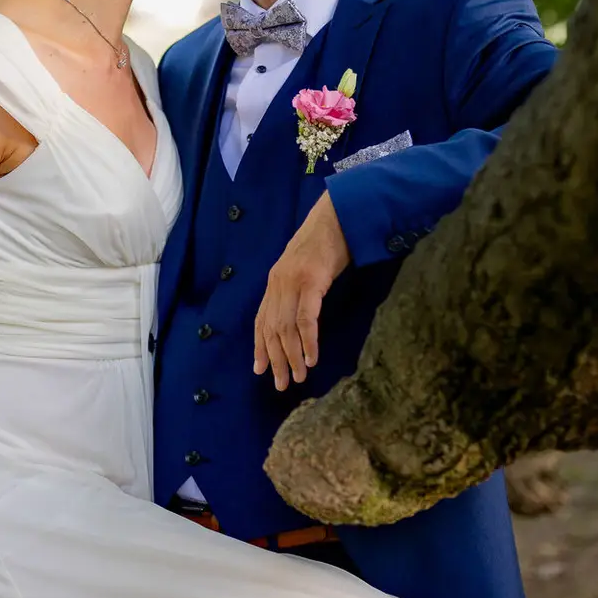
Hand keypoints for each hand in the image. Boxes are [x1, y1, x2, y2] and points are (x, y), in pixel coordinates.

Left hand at [254, 192, 351, 390]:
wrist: (338, 214)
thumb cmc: (327, 241)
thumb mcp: (306, 267)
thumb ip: (297, 288)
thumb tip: (296, 314)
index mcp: (275, 280)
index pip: (261, 320)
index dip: (260, 346)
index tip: (260, 369)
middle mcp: (278, 282)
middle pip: (272, 329)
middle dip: (276, 360)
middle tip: (282, 384)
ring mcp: (293, 281)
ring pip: (287, 328)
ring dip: (292, 356)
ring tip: (299, 377)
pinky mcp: (311, 281)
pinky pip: (306, 318)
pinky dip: (308, 341)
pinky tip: (312, 357)